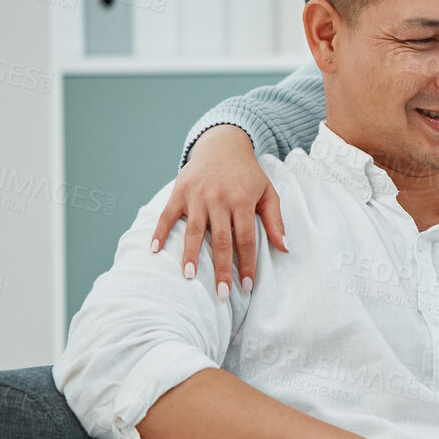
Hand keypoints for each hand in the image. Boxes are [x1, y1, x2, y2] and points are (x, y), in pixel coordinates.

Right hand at [153, 125, 287, 298]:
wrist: (223, 144)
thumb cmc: (248, 174)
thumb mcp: (268, 193)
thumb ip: (275, 221)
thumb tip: (284, 248)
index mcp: (243, 201)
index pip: (246, 239)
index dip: (246, 264)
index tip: (246, 286)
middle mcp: (219, 199)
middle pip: (221, 240)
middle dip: (222, 268)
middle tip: (222, 293)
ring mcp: (197, 196)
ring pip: (193, 230)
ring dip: (190, 255)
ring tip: (189, 277)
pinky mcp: (179, 192)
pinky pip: (167, 215)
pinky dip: (159, 231)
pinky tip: (153, 250)